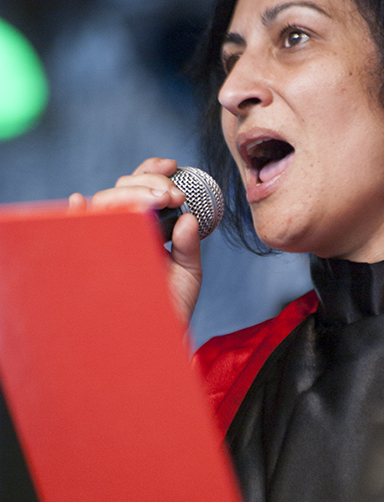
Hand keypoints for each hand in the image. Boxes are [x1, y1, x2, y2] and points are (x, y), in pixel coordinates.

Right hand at [68, 158, 201, 323]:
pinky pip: (78, 231)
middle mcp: (125, 228)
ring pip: (107, 201)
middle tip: (174, 195)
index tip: (174, 166)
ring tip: (159, 200)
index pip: (143, 186)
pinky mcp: (94, 257)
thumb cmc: (171, 304)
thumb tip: (188, 218)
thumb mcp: (188, 272)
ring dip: (131, 192)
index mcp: (147, 225)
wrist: (158, 335)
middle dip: (149, 182)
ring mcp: (108, 240)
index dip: (153, 170)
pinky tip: (80, 202)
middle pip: (124, 187)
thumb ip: (190, 245)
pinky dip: (76, 214)